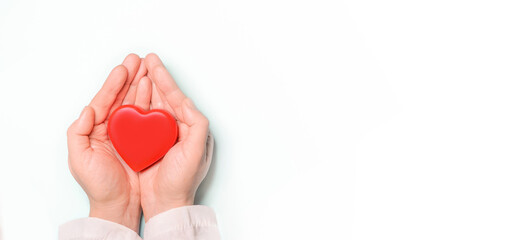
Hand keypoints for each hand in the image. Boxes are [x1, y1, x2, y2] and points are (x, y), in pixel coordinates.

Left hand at [66, 54, 147, 231]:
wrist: (118, 204)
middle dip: (130, 76)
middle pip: (121, 96)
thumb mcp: (79, 159)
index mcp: (94, 129)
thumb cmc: (99, 185)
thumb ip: (78, 132)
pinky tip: (155, 91)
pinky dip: (150, 101)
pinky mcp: (143, 140)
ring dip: (141, 84)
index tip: (124, 67)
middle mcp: (111, 127)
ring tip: (149, 68)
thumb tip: (88, 109)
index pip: (105, 100)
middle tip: (139, 59)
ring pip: (135, 102)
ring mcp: (128, 133)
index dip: (114, 82)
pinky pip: (146, 116)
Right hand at [138, 53, 213, 221]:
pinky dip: (134, 104)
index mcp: (189, 127)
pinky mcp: (146, 143)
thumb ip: (196, 124)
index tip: (153, 63)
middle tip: (143, 59)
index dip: (164, 79)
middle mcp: (176, 128)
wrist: (166, 203)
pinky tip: (129, 95)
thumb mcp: (196, 151)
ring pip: (151, 104)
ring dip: (143, 86)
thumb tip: (186, 102)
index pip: (175, 97)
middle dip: (153, 77)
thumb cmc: (182, 180)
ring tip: (136, 69)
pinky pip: (139, 119)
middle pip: (162, 97)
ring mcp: (160, 135)